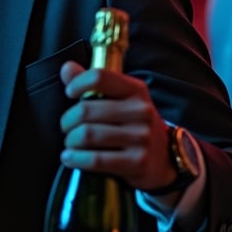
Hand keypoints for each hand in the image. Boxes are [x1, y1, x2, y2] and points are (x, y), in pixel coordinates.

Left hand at [58, 60, 174, 190]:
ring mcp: (141, 137)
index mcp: (135, 90)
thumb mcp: (122, 98)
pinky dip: (76, 159)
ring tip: (70, 142)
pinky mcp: (138, 162)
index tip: (69, 93)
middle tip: (66, 126)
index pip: (99, 77)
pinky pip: (96, 160)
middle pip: (86, 109)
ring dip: (70, 140)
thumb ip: (93, 82)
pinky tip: (69, 158)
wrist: (165, 159)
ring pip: (88, 134)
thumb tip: (67, 68)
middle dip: (67, 120)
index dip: (77, 83)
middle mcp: (140, 111)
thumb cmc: (135, 124)